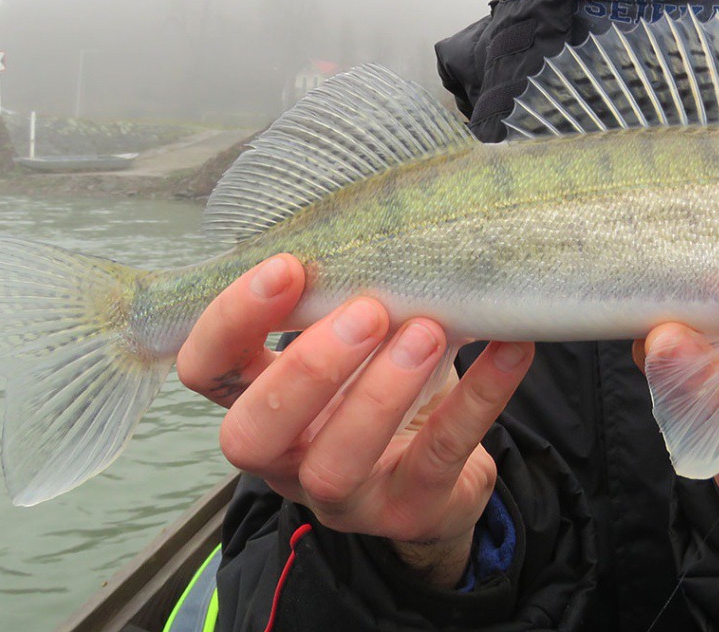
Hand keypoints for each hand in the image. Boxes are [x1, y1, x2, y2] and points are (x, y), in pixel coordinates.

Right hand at [176, 254, 534, 586]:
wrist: (441, 476)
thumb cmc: (383, 387)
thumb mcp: (356, 343)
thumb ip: (347, 296)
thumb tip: (388, 211)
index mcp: (261, 402)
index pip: (206, 370)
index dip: (230, 322)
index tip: (289, 266)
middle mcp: (287, 457)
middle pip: (251, 433)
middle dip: (306, 369)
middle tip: (368, 310)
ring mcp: (345, 497)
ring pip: (335, 465)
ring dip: (381, 392)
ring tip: (429, 331)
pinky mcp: (412, 509)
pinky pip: (441, 456)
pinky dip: (480, 397)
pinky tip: (512, 348)